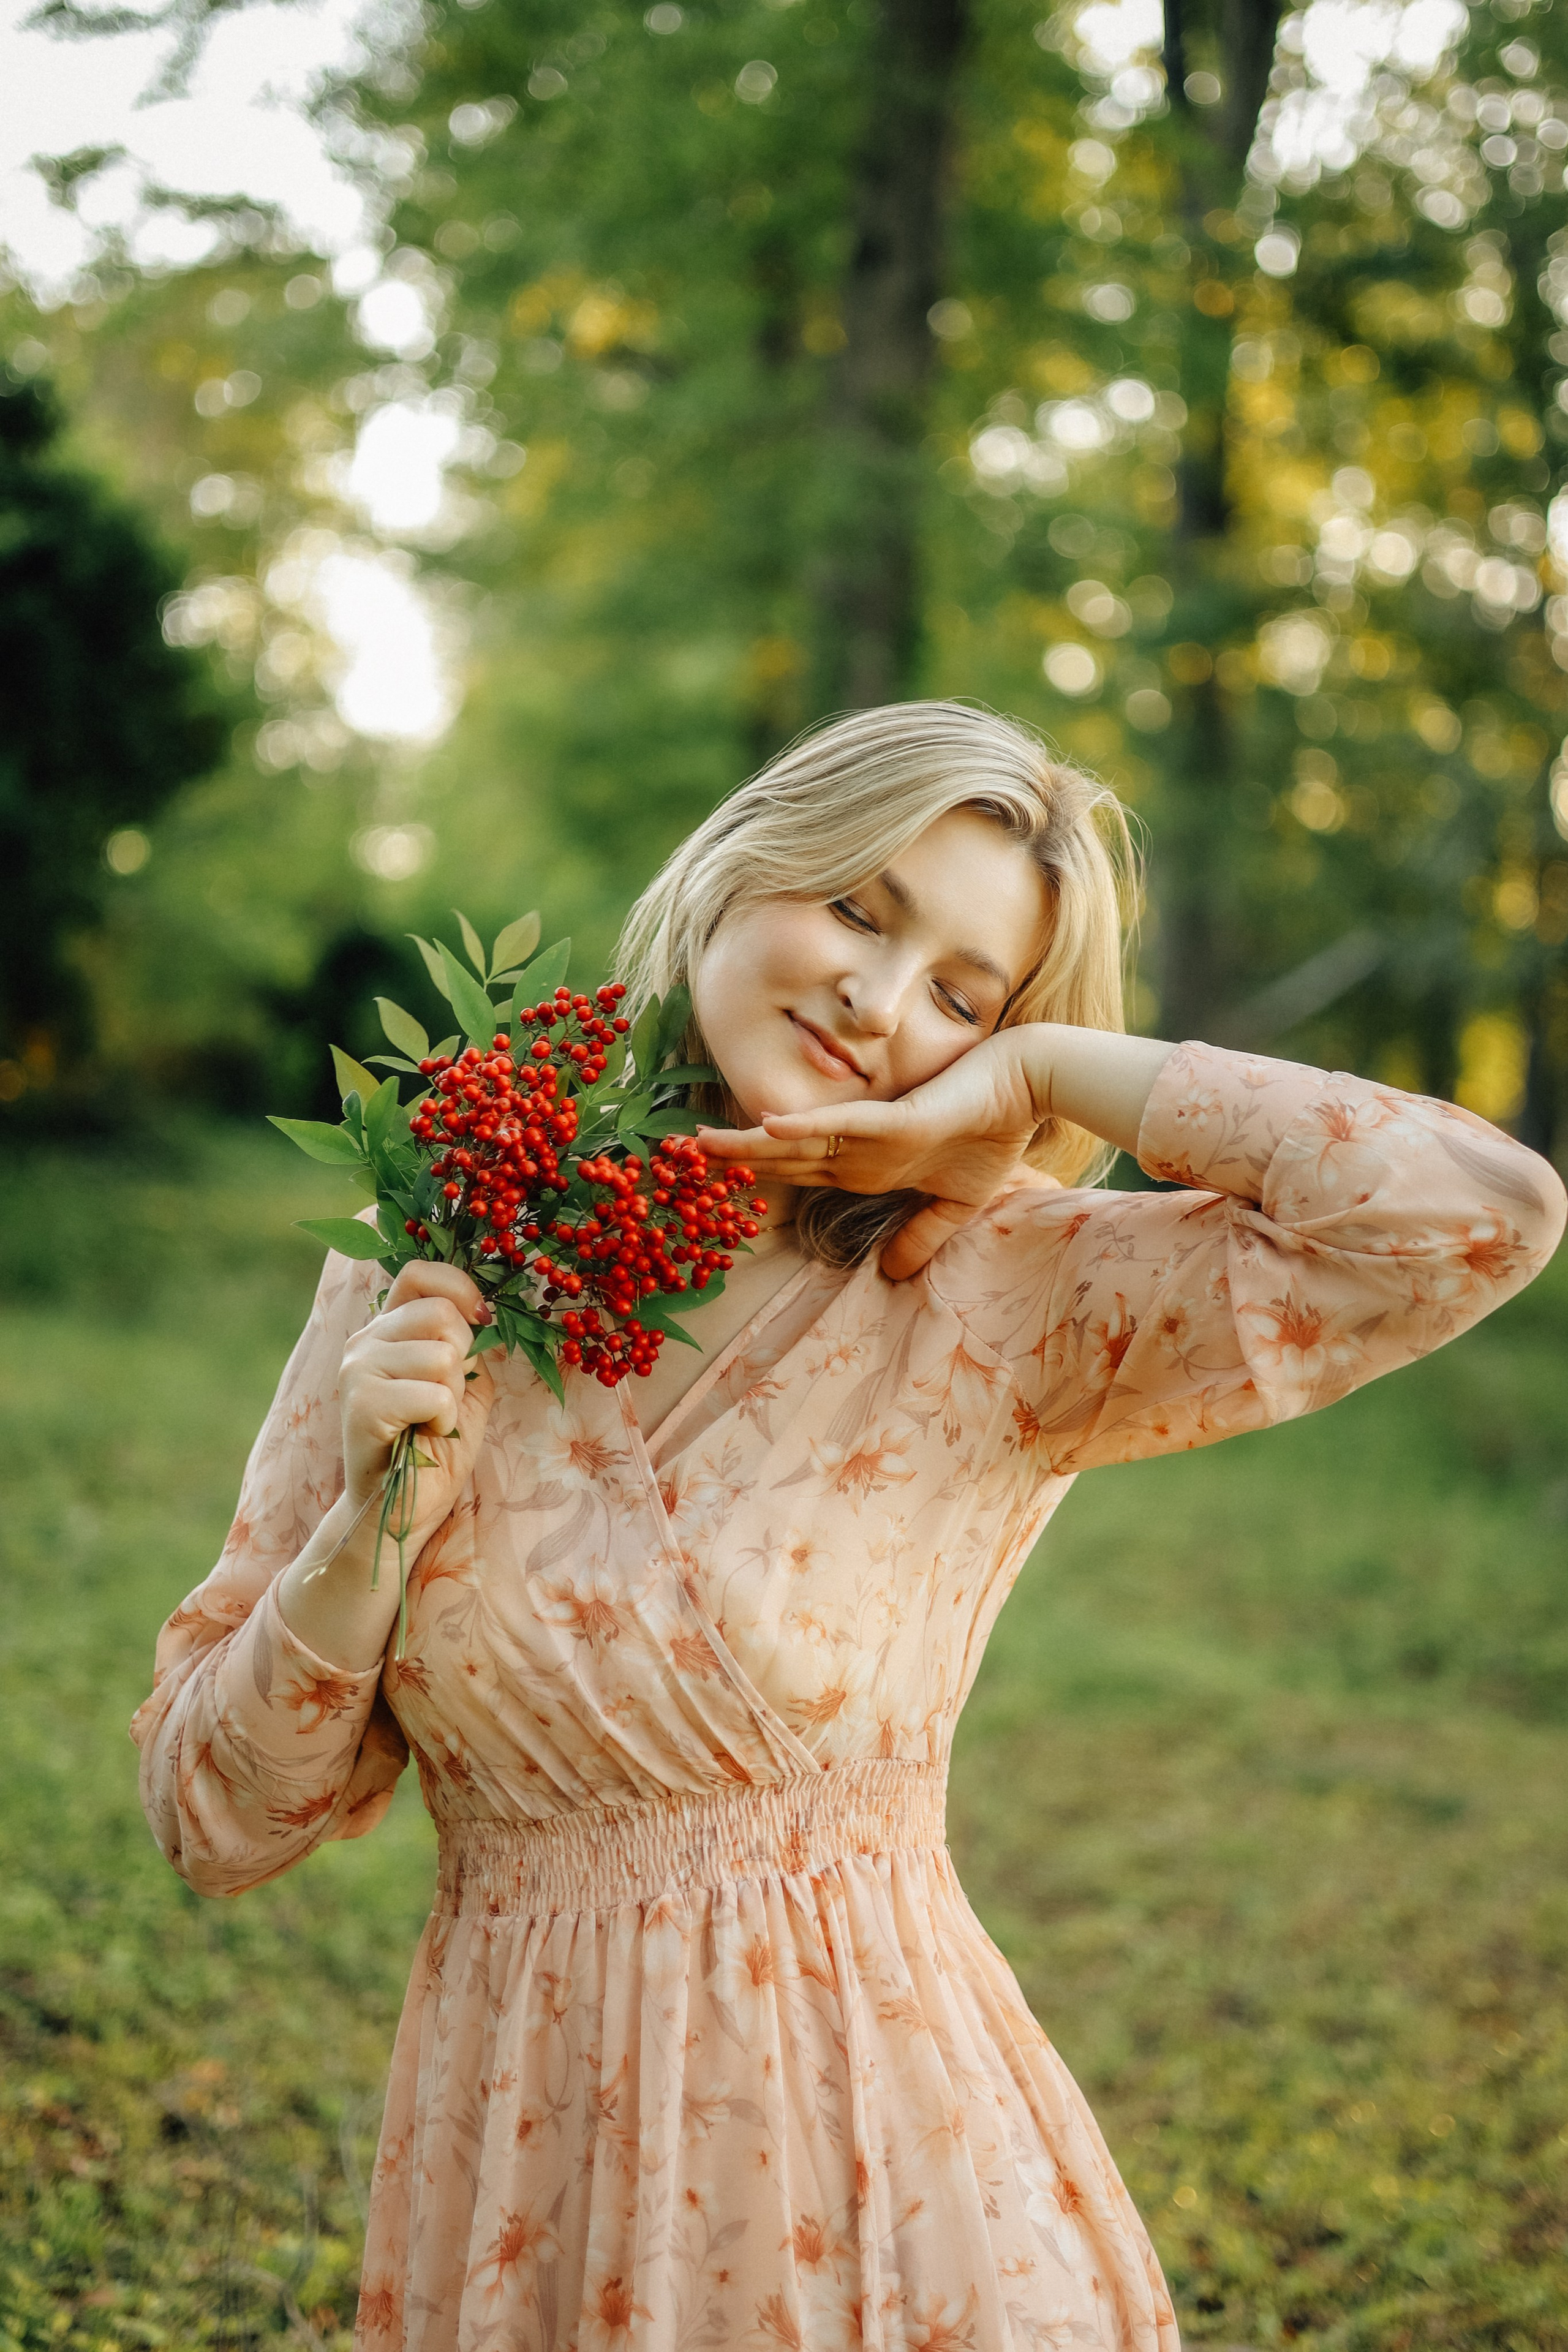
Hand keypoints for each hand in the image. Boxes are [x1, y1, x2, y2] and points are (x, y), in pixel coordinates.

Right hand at [338, 1260, 496, 1547]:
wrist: (399, 1509)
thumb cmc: (435, 1446)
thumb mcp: (463, 1384)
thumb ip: (468, 1343)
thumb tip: (484, 1310)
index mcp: (387, 1329)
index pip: (419, 1274)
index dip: (460, 1288)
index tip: (481, 1320)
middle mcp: (365, 1341)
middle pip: (440, 1315)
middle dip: (464, 1358)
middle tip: (447, 1395)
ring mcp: (357, 1371)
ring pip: (441, 1356)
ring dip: (454, 1395)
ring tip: (433, 1419)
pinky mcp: (361, 1406)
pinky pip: (434, 1394)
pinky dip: (445, 1419)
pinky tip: (426, 1435)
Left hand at [699, 1031, 1043, 1279]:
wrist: (1028, 1088)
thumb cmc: (992, 1133)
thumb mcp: (955, 1202)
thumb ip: (921, 1236)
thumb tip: (892, 1275)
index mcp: (864, 1164)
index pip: (795, 1174)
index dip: (752, 1180)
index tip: (706, 1189)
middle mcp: (856, 1147)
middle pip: (779, 1155)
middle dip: (729, 1160)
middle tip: (673, 1162)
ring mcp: (870, 1132)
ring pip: (795, 1139)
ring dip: (747, 1143)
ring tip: (696, 1147)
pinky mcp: (893, 1119)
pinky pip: (840, 1124)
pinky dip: (804, 1127)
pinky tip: (767, 1127)